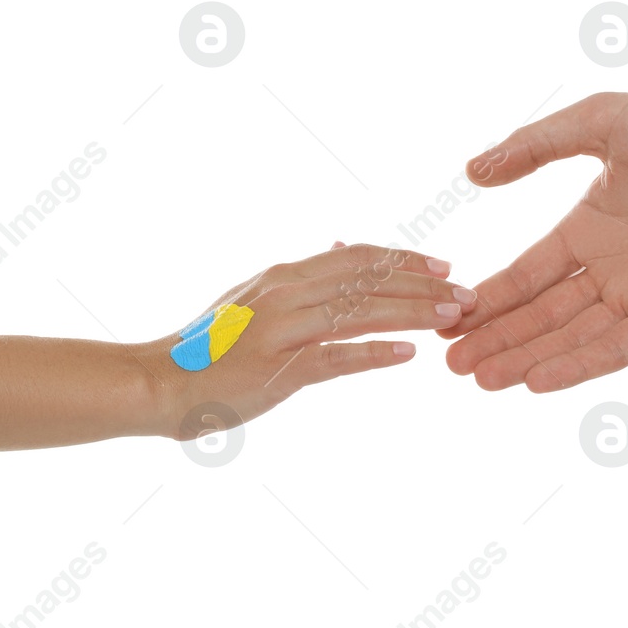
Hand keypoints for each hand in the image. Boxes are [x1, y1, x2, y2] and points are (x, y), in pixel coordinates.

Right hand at [152, 242, 474, 437]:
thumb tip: (340, 246)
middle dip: (423, 285)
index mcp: (285, 275)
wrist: (160, 381)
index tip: (443, 266)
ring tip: (451, 317)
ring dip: (412, 313)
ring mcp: (282, 329)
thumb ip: (301, 277)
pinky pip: (335, 356)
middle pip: (368, 279)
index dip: (404, 260)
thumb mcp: (254, 297)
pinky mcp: (277, 368)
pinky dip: (375, 353)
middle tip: (467, 293)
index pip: (358, 257)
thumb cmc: (210, 347)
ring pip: (360, 311)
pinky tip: (408, 355)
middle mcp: (286, 292)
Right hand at [440, 89, 627, 391]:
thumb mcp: (599, 123)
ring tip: (480, 380)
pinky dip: (579, 364)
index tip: (446, 318)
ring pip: (572, 337)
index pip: (526, 277)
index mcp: (587, 230)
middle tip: (449, 365)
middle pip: (541, 316)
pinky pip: (619, 345)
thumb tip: (472, 172)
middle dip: (496, 340)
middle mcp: (609, 269)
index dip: (488, 300)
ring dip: (526, 359)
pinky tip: (537, 380)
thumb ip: (535, 146)